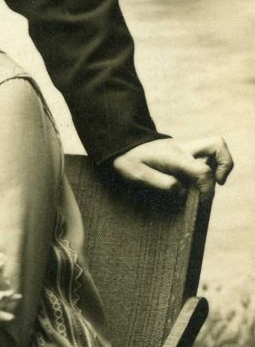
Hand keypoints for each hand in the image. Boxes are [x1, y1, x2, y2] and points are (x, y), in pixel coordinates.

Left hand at [111, 137, 233, 193]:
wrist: (119, 144)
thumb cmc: (128, 161)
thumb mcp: (137, 175)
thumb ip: (161, 184)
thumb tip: (183, 191)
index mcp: (173, 156)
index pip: (202, 170)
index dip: (207, 188)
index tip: (201, 201)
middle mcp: (183, 148)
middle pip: (217, 145)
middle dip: (225, 165)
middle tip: (218, 183)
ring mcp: (185, 147)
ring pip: (214, 145)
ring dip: (221, 163)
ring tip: (213, 181)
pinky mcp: (184, 150)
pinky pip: (206, 152)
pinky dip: (211, 163)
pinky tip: (200, 178)